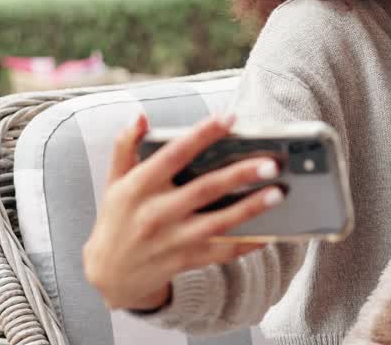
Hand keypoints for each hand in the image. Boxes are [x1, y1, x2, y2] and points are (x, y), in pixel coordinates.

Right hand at [82, 111, 281, 310]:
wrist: (110, 273)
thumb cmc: (118, 217)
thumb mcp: (115, 181)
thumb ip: (126, 147)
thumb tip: (140, 116)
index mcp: (137, 188)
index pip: (173, 155)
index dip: (202, 135)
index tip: (230, 117)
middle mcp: (154, 214)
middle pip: (204, 190)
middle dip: (239, 175)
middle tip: (272, 163)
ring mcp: (170, 241)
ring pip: (217, 223)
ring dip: (251, 208)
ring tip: (279, 193)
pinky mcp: (184, 261)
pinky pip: (221, 252)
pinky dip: (246, 243)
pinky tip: (271, 232)